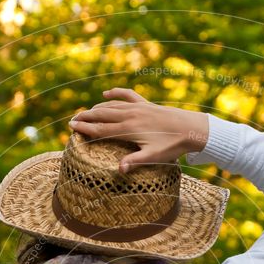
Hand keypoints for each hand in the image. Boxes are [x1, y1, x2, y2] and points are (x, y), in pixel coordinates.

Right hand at [68, 88, 208, 171]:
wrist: (192, 128)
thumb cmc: (173, 146)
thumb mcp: (154, 157)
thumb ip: (135, 162)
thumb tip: (119, 170)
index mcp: (130, 129)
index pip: (102, 128)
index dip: (85, 128)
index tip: (71, 127)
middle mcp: (131, 116)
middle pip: (102, 115)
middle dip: (86, 117)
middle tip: (72, 120)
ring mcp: (138, 108)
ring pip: (112, 105)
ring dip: (96, 108)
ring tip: (85, 112)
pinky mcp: (146, 104)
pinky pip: (127, 95)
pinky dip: (115, 93)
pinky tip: (106, 93)